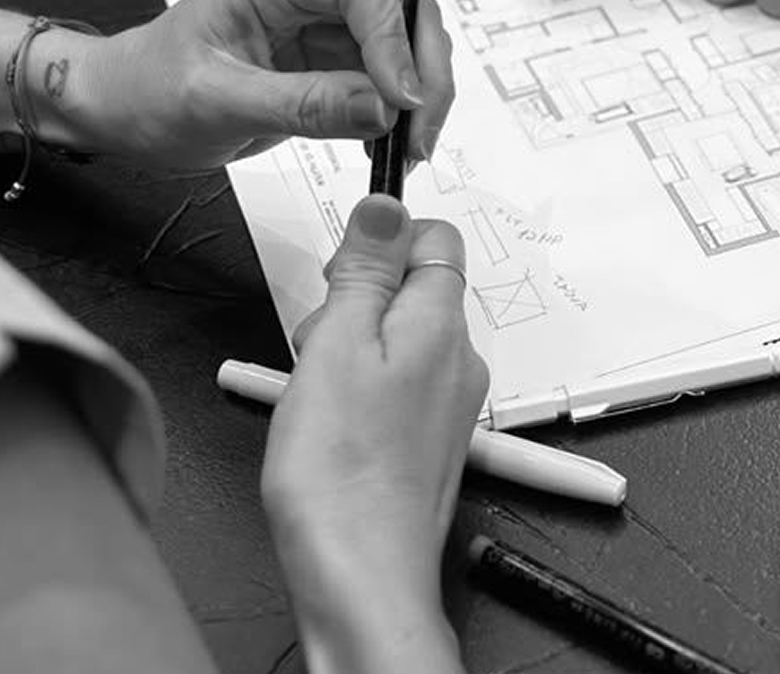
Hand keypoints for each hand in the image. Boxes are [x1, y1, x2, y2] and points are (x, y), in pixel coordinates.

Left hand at [81, 0, 453, 166]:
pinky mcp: (337, 53)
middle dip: (424, 71)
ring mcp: (328, 19)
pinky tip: (389, 143)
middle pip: (402, 7)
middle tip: (420, 134)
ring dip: (420, 93)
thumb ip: (304, 104)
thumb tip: (382, 108)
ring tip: (407, 147)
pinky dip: (403, 110)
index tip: (402, 100)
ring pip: (408, 41)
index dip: (395, 38)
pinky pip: (390, 74)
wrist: (126, 107)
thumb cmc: (149, 91)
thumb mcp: (218, 103)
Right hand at [262, 197, 486, 671]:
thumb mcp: (338, 342)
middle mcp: (459, 356)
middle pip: (410, 287)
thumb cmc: (341, 470)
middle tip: (321, 346)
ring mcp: (449, 399)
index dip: (383, 242)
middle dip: (356, 301)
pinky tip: (330, 426)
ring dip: (351, 349)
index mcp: (442, 321)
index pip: (435, 237)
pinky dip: (360, 389)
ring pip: (397, 336)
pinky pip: (396, 382)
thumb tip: (387, 201)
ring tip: (320, 394)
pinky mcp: (430, 436)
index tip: (341, 276)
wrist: (361, 578)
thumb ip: (365, 267)